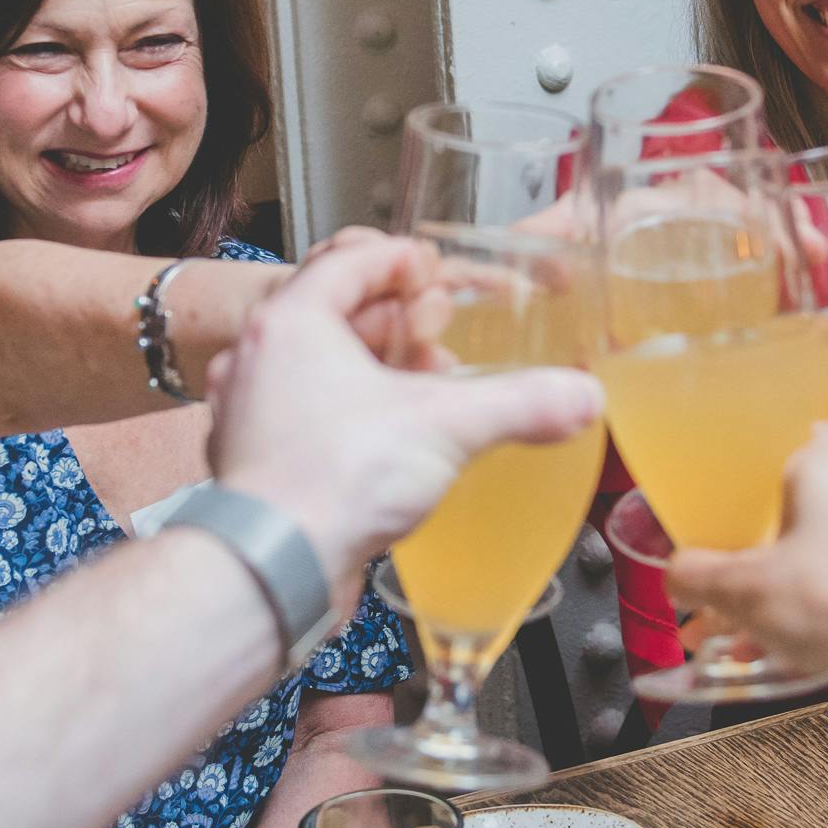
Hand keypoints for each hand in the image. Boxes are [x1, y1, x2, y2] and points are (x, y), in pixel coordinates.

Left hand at [205, 237, 600, 598]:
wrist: (272, 568)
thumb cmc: (332, 480)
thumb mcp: (447, 426)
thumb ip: (521, 403)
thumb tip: (580, 395)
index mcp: (291, 321)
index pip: (346, 260)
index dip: (397, 259)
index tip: (430, 270)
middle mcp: (256, 357)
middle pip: (329, 311)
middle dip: (391, 320)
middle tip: (435, 332)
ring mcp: (247, 410)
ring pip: (311, 365)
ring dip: (368, 367)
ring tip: (419, 388)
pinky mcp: (252, 461)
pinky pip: (300, 414)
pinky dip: (344, 413)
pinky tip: (385, 440)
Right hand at [667, 426, 827, 688]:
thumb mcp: (742, 587)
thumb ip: (697, 576)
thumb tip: (676, 575)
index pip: (807, 429)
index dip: (773, 449)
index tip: (742, 474)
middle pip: (808, 497)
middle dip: (766, 531)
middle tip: (732, 553)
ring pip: (825, 549)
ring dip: (784, 581)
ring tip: (741, 619)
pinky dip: (812, 611)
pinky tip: (776, 648)